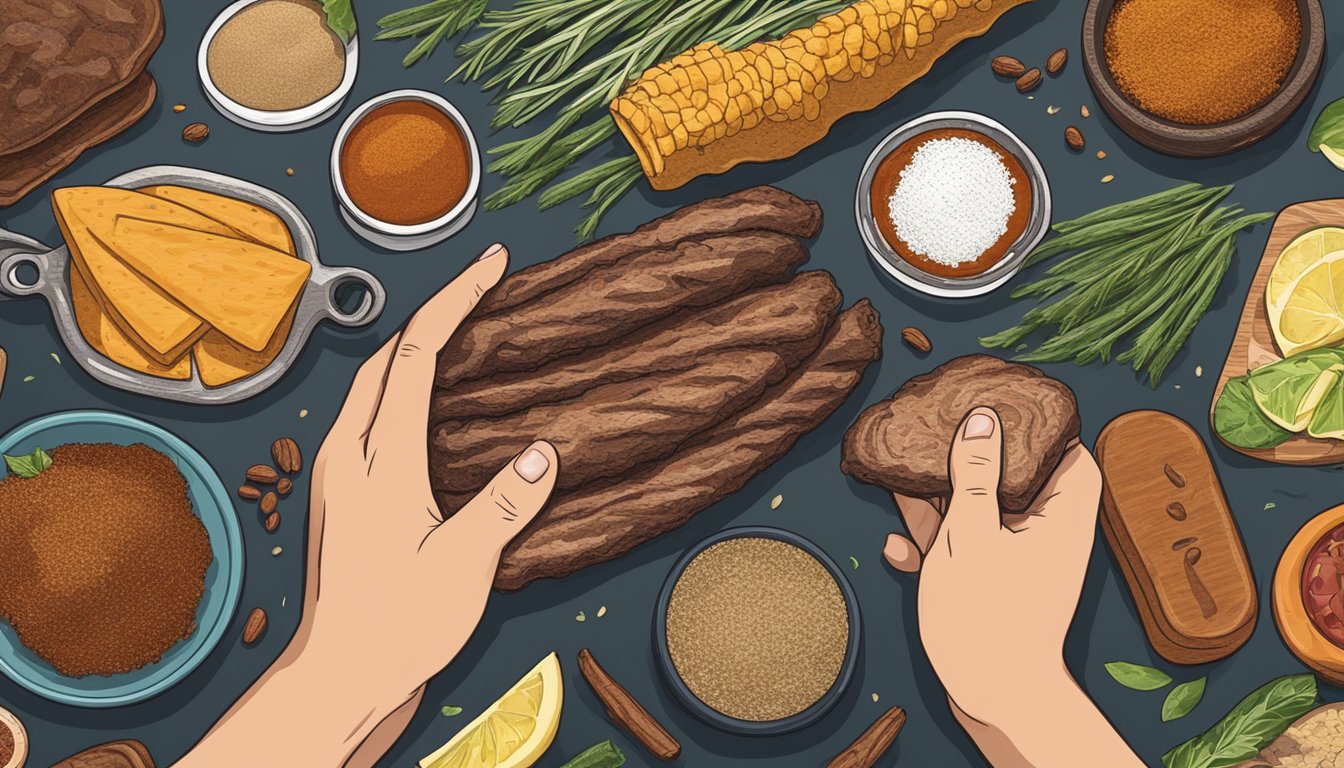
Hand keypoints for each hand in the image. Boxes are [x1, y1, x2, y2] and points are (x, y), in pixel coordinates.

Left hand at [178, 243, 559, 767]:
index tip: (489, 266)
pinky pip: (368, 416)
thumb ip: (505, 504)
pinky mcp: (340, 493)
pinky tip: (431, 404)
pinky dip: (401, 387)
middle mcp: (348, 454)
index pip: (416, 355)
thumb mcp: (464, 567)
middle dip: (433, 312)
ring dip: (413, 348)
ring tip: (462, 335)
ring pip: (371, 384)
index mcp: (380, 461)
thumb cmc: (396, 627)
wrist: (339, 674)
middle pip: (385, 356)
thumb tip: (545, 452)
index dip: (454, 301)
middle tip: (481, 290)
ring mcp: (337, 472)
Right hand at [883, 406, 1140, 767]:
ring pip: (980, 514)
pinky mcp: (991, 586)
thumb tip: (983, 419)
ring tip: (900, 479)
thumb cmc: (989, 617)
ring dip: (940, 500)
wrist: (992, 698)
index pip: (1068, 455)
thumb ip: (974, 474)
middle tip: (936, 431)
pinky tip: (898, 548)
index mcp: (1061, 518)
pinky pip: (964, 550)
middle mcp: (1045, 537)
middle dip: (970, 459)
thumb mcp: (971, 532)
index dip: (1039, 427)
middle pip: (1013, 480)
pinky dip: (934, 545)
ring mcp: (1017, 563)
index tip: (1003, 404)